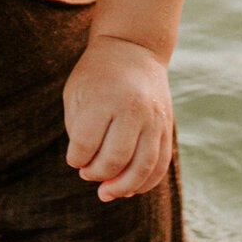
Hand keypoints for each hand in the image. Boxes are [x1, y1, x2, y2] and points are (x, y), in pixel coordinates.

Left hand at [62, 35, 173, 200]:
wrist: (133, 49)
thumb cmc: (96, 75)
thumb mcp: (76, 94)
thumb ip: (79, 131)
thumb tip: (88, 170)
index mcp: (104, 98)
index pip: (86, 144)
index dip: (76, 159)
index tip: (74, 158)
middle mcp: (132, 109)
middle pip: (115, 159)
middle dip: (97, 174)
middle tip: (87, 173)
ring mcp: (154, 119)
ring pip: (142, 167)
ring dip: (123, 187)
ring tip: (107, 193)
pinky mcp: (167, 127)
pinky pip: (160, 164)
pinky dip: (146, 182)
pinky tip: (129, 189)